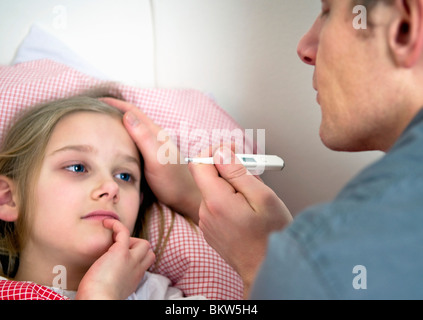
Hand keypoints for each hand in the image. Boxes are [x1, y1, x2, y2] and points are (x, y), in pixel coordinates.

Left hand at [76, 219, 154, 299]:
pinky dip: (116, 224)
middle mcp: (136, 269)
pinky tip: (106, 223)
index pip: (143, 264)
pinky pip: (123, 231)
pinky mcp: (121, 252)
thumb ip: (114, 281)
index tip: (121, 259)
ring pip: (143, 243)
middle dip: (137, 248)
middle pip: (149, 252)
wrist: (98, 300)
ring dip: (131, 239)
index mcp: (134, 279)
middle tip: (119, 250)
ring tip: (114, 240)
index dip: (136, 258)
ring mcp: (131, 260)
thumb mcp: (112, 290)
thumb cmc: (98, 299)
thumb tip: (102, 278)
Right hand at [100, 98, 200, 222]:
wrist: (187, 198)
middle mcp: (154, 137)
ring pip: (132, 130)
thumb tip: (126, 116)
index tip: (94, 100)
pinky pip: (133, 143)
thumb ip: (144, 138)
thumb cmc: (173, 181)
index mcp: (155, 132)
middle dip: (112, 111)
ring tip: (99, 127)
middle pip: (131, 118)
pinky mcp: (151, 158)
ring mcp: (153, 147)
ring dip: (117, 125)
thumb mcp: (156, 159)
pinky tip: (114, 147)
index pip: (132, 111)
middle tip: (92, 112)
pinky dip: (121, 139)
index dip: (114, 103)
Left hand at [188, 146, 291, 297]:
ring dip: (231, 187)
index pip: (198, 163)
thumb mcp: (262, 197)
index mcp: (216, 201)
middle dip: (229, 171)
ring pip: (213, 191)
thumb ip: (238, 172)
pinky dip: (229, 201)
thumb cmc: (270, 236)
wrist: (266, 269)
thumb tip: (220, 152)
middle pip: (208, 177)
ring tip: (253, 200)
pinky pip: (215, 205)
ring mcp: (206, 222)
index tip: (233, 151)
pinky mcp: (210, 229)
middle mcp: (205, 212)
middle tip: (253, 176)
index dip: (215, 151)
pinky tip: (247, 212)